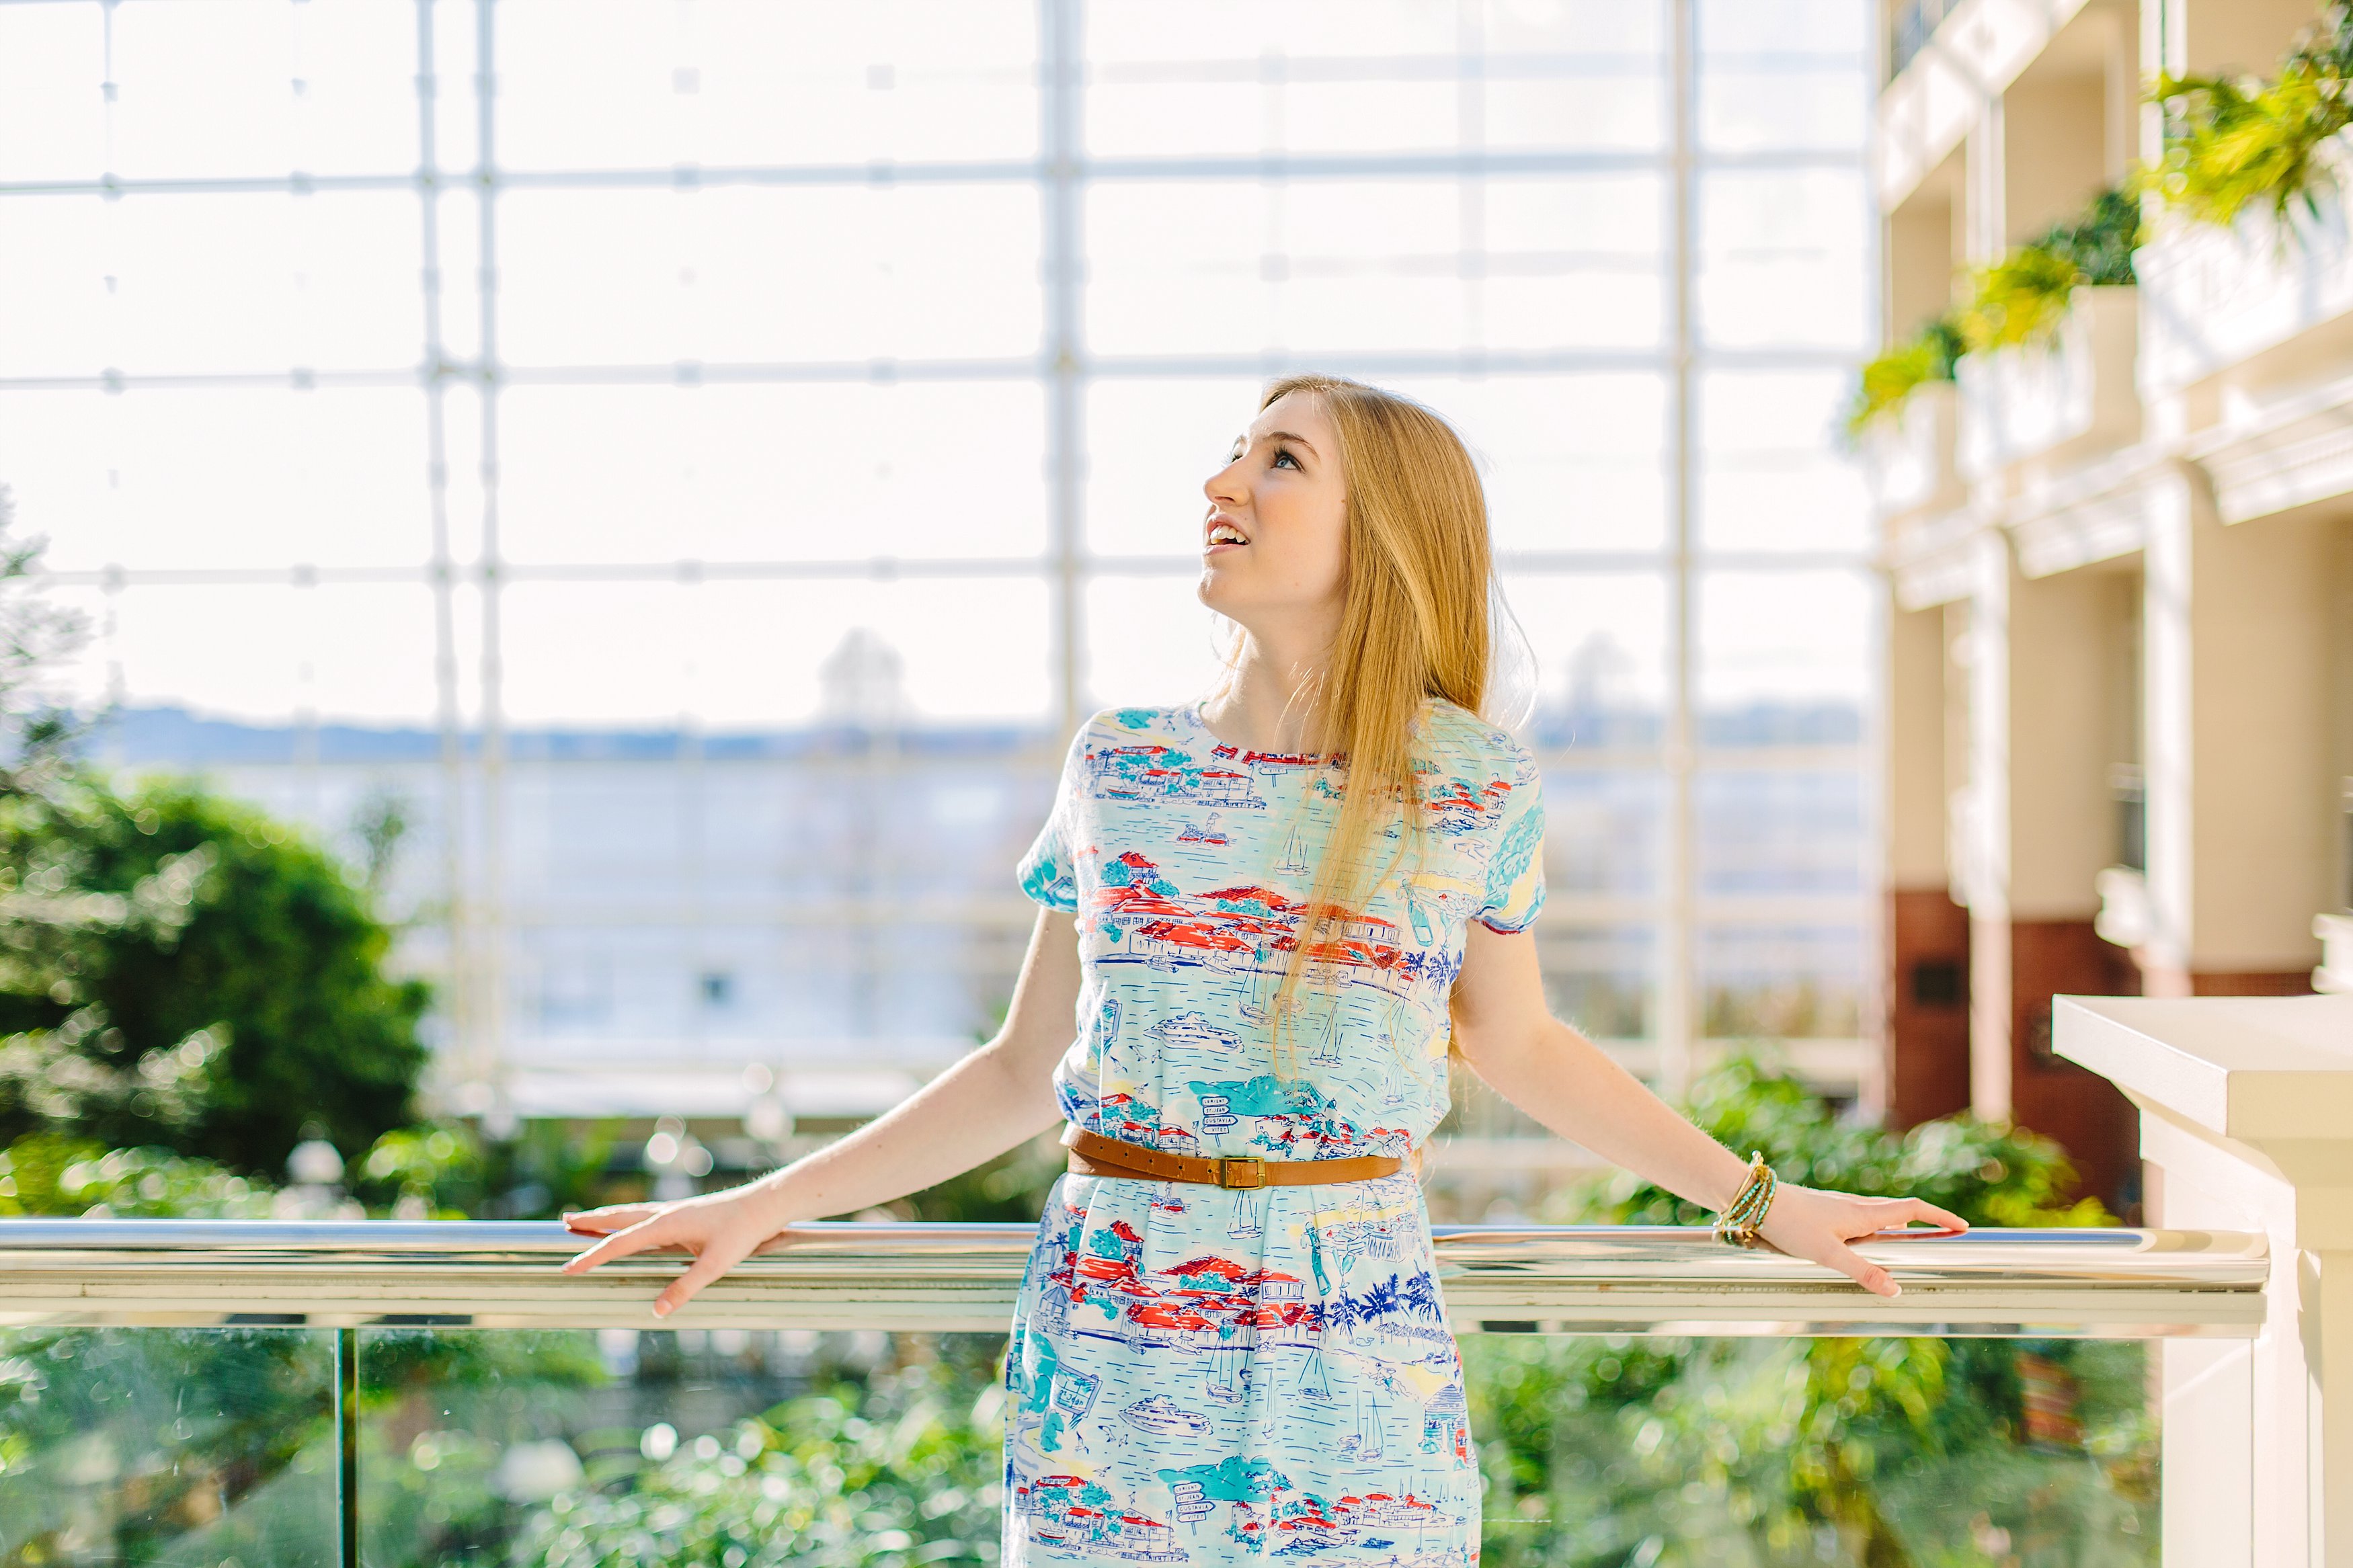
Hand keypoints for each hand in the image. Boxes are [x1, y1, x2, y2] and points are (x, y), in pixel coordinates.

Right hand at [560, 1186, 795, 1318]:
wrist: (764, 1205)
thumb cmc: (742, 1233)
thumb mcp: (715, 1265)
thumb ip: (685, 1288)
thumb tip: (656, 1311)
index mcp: (666, 1224)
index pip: (620, 1243)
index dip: (592, 1256)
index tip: (569, 1267)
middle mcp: (665, 1213)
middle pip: (619, 1218)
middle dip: (591, 1222)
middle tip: (563, 1222)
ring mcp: (674, 1210)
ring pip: (631, 1212)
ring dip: (607, 1216)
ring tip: (585, 1217)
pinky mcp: (685, 1211)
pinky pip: (645, 1214)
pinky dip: (627, 1217)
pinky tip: (629, 1223)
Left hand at [1753, 1185, 1968, 1297]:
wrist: (1757, 1201)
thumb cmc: (1791, 1225)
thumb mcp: (1828, 1254)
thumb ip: (1862, 1272)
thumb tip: (1896, 1291)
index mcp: (1862, 1214)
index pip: (1912, 1209)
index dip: (1939, 1217)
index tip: (1962, 1226)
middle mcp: (1855, 1206)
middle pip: (1899, 1210)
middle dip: (1925, 1221)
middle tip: (1945, 1234)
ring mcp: (1839, 1206)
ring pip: (1878, 1214)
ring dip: (1900, 1223)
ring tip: (1913, 1240)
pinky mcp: (1826, 1210)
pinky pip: (1860, 1217)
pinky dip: (1876, 1227)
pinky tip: (1866, 1240)